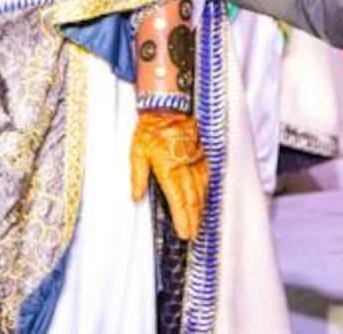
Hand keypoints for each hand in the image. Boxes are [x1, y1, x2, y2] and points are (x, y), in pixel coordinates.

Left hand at [130, 111, 207, 239]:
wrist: (168, 107)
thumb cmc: (151, 128)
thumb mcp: (137, 151)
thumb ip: (138, 176)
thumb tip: (136, 196)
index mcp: (168, 168)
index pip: (177, 200)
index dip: (182, 219)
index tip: (184, 232)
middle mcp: (185, 167)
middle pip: (192, 199)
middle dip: (193, 219)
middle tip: (193, 234)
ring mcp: (196, 162)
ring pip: (201, 191)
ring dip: (201, 209)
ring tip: (199, 223)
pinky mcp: (201, 156)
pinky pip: (206, 178)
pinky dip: (206, 193)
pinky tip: (206, 200)